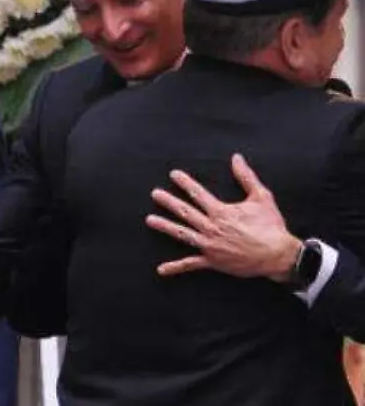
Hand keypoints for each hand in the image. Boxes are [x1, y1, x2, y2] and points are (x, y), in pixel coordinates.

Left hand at [146, 153, 301, 280]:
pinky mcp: (212, 261)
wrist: (279, 255)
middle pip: (185, 212)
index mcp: (221, 212)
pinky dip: (176, 267)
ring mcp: (210, 245)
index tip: (173, 174)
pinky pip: (191, 264)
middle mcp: (212, 227)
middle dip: (169, 201)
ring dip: (166, 226)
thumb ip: (246, 177)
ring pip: (183, 234)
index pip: (198, 194)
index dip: (185, 183)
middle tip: (155, 194)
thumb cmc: (271, 226)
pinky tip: (161, 269)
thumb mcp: (261, 197)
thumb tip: (236, 158)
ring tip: (150, 220)